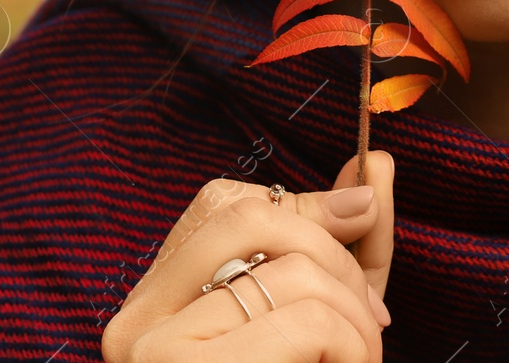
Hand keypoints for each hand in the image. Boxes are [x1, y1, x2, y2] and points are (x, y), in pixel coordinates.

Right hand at [102, 149, 395, 361]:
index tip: (358, 239)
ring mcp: (155, 354)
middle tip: (373, 324)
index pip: (227, 204)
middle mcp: (135, 324)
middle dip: (342, 259)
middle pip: (259, 219)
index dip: (308, 209)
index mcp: (153, 307)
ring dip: (360, 320)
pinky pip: (309, 322)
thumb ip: (345, 246)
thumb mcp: (320, 321)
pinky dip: (355, 349)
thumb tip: (372, 163)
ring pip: (296, 272)